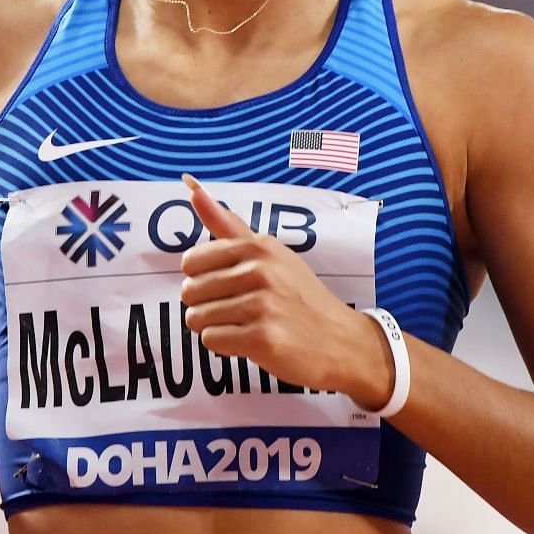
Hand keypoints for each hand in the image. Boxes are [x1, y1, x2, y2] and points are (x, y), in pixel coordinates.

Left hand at [178, 175, 394, 405]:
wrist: (343, 341)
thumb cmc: (300, 297)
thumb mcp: (272, 254)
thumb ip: (229, 225)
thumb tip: (192, 187)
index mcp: (259, 246)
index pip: (191, 262)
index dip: (203, 280)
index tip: (228, 287)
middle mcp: (260, 270)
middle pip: (190, 292)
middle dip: (206, 306)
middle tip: (240, 311)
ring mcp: (262, 305)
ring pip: (197, 318)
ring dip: (216, 327)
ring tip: (247, 326)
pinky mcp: (263, 339)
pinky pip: (212, 341)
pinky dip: (226, 346)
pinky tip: (252, 342)